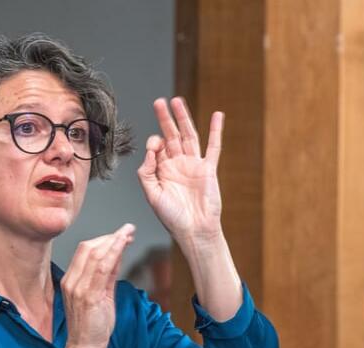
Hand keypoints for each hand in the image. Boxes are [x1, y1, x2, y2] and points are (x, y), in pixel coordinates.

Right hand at [61, 224, 134, 347]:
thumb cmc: (92, 326)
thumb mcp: (101, 296)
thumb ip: (107, 277)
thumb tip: (116, 256)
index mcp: (71, 280)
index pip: (85, 251)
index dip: (104, 239)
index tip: (120, 234)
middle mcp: (71, 281)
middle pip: (88, 248)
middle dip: (110, 236)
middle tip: (128, 230)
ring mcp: (78, 288)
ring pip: (95, 254)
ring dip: (114, 240)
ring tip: (128, 233)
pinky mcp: (88, 296)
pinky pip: (101, 268)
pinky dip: (113, 252)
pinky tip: (123, 244)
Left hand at [137, 97, 224, 243]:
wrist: (194, 230)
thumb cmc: (172, 217)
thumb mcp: (152, 195)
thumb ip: (146, 172)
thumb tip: (150, 152)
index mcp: (162, 170)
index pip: (156, 147)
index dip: (153, 143)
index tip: (154, 148)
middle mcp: (177, 164)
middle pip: (171, 135)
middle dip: (165, 118)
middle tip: (159, 101)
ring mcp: (193, 165)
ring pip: (189, 136)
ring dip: (184, 118)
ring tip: (177, 101)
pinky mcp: (208, 168)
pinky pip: (213, 147)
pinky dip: (216, 131)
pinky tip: (217, 116)